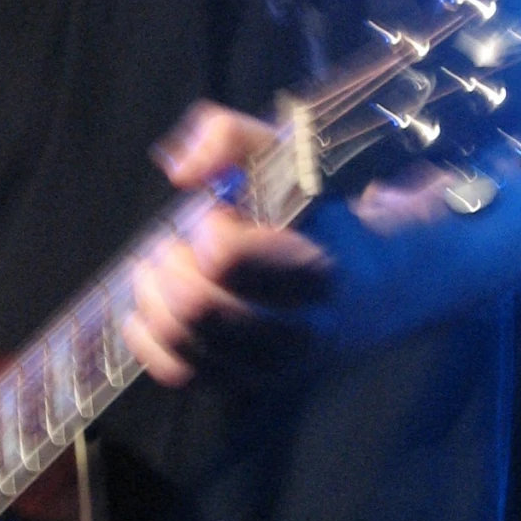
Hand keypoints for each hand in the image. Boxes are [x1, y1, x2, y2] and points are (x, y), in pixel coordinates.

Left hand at [121, 102, 333, 387]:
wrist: (372, 284)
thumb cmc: (317, 212)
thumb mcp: (285, 153)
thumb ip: (228, 136)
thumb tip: (183, 173)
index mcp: (318, 269)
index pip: (227, 258)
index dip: (205, 227)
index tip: (217, 212)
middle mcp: (300, 329)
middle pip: (196, 305)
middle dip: (171, 262)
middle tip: (177, 240)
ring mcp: (273, 365)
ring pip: (182, 339)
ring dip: (153, 293)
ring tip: (163, 263)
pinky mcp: (248, 384)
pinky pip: (179, 374)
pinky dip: (148, 336)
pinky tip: (147, 305)